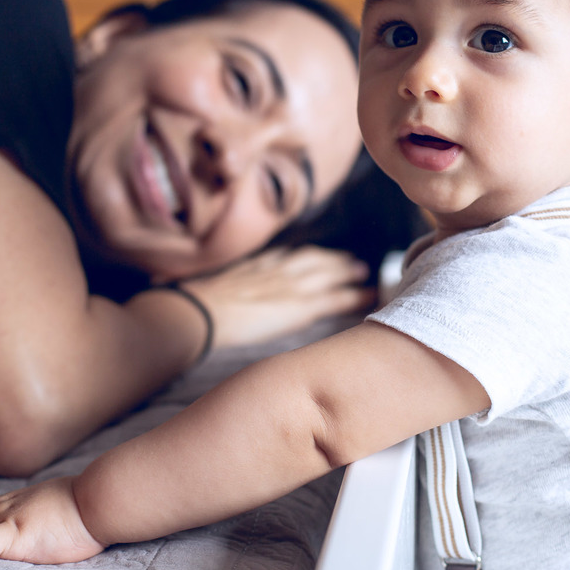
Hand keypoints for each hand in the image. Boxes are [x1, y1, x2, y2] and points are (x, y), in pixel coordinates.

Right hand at [180, 245, 373, 347]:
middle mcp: (278, 270)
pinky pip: (335, 299)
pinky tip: (369, 297)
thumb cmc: (200, 306)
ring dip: (348, 272)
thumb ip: (231, 288)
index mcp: (258, 265)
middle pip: (314, 259)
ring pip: (329, 275)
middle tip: (352, 261)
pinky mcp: (300, 306)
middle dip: (334, 260)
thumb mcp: (216, 289)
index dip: (308, 256)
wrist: (201, 313)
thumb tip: (226, 297)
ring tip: (364, 273)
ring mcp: (291, 286)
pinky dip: (354, 296)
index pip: (289, 256)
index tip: (319, 256)